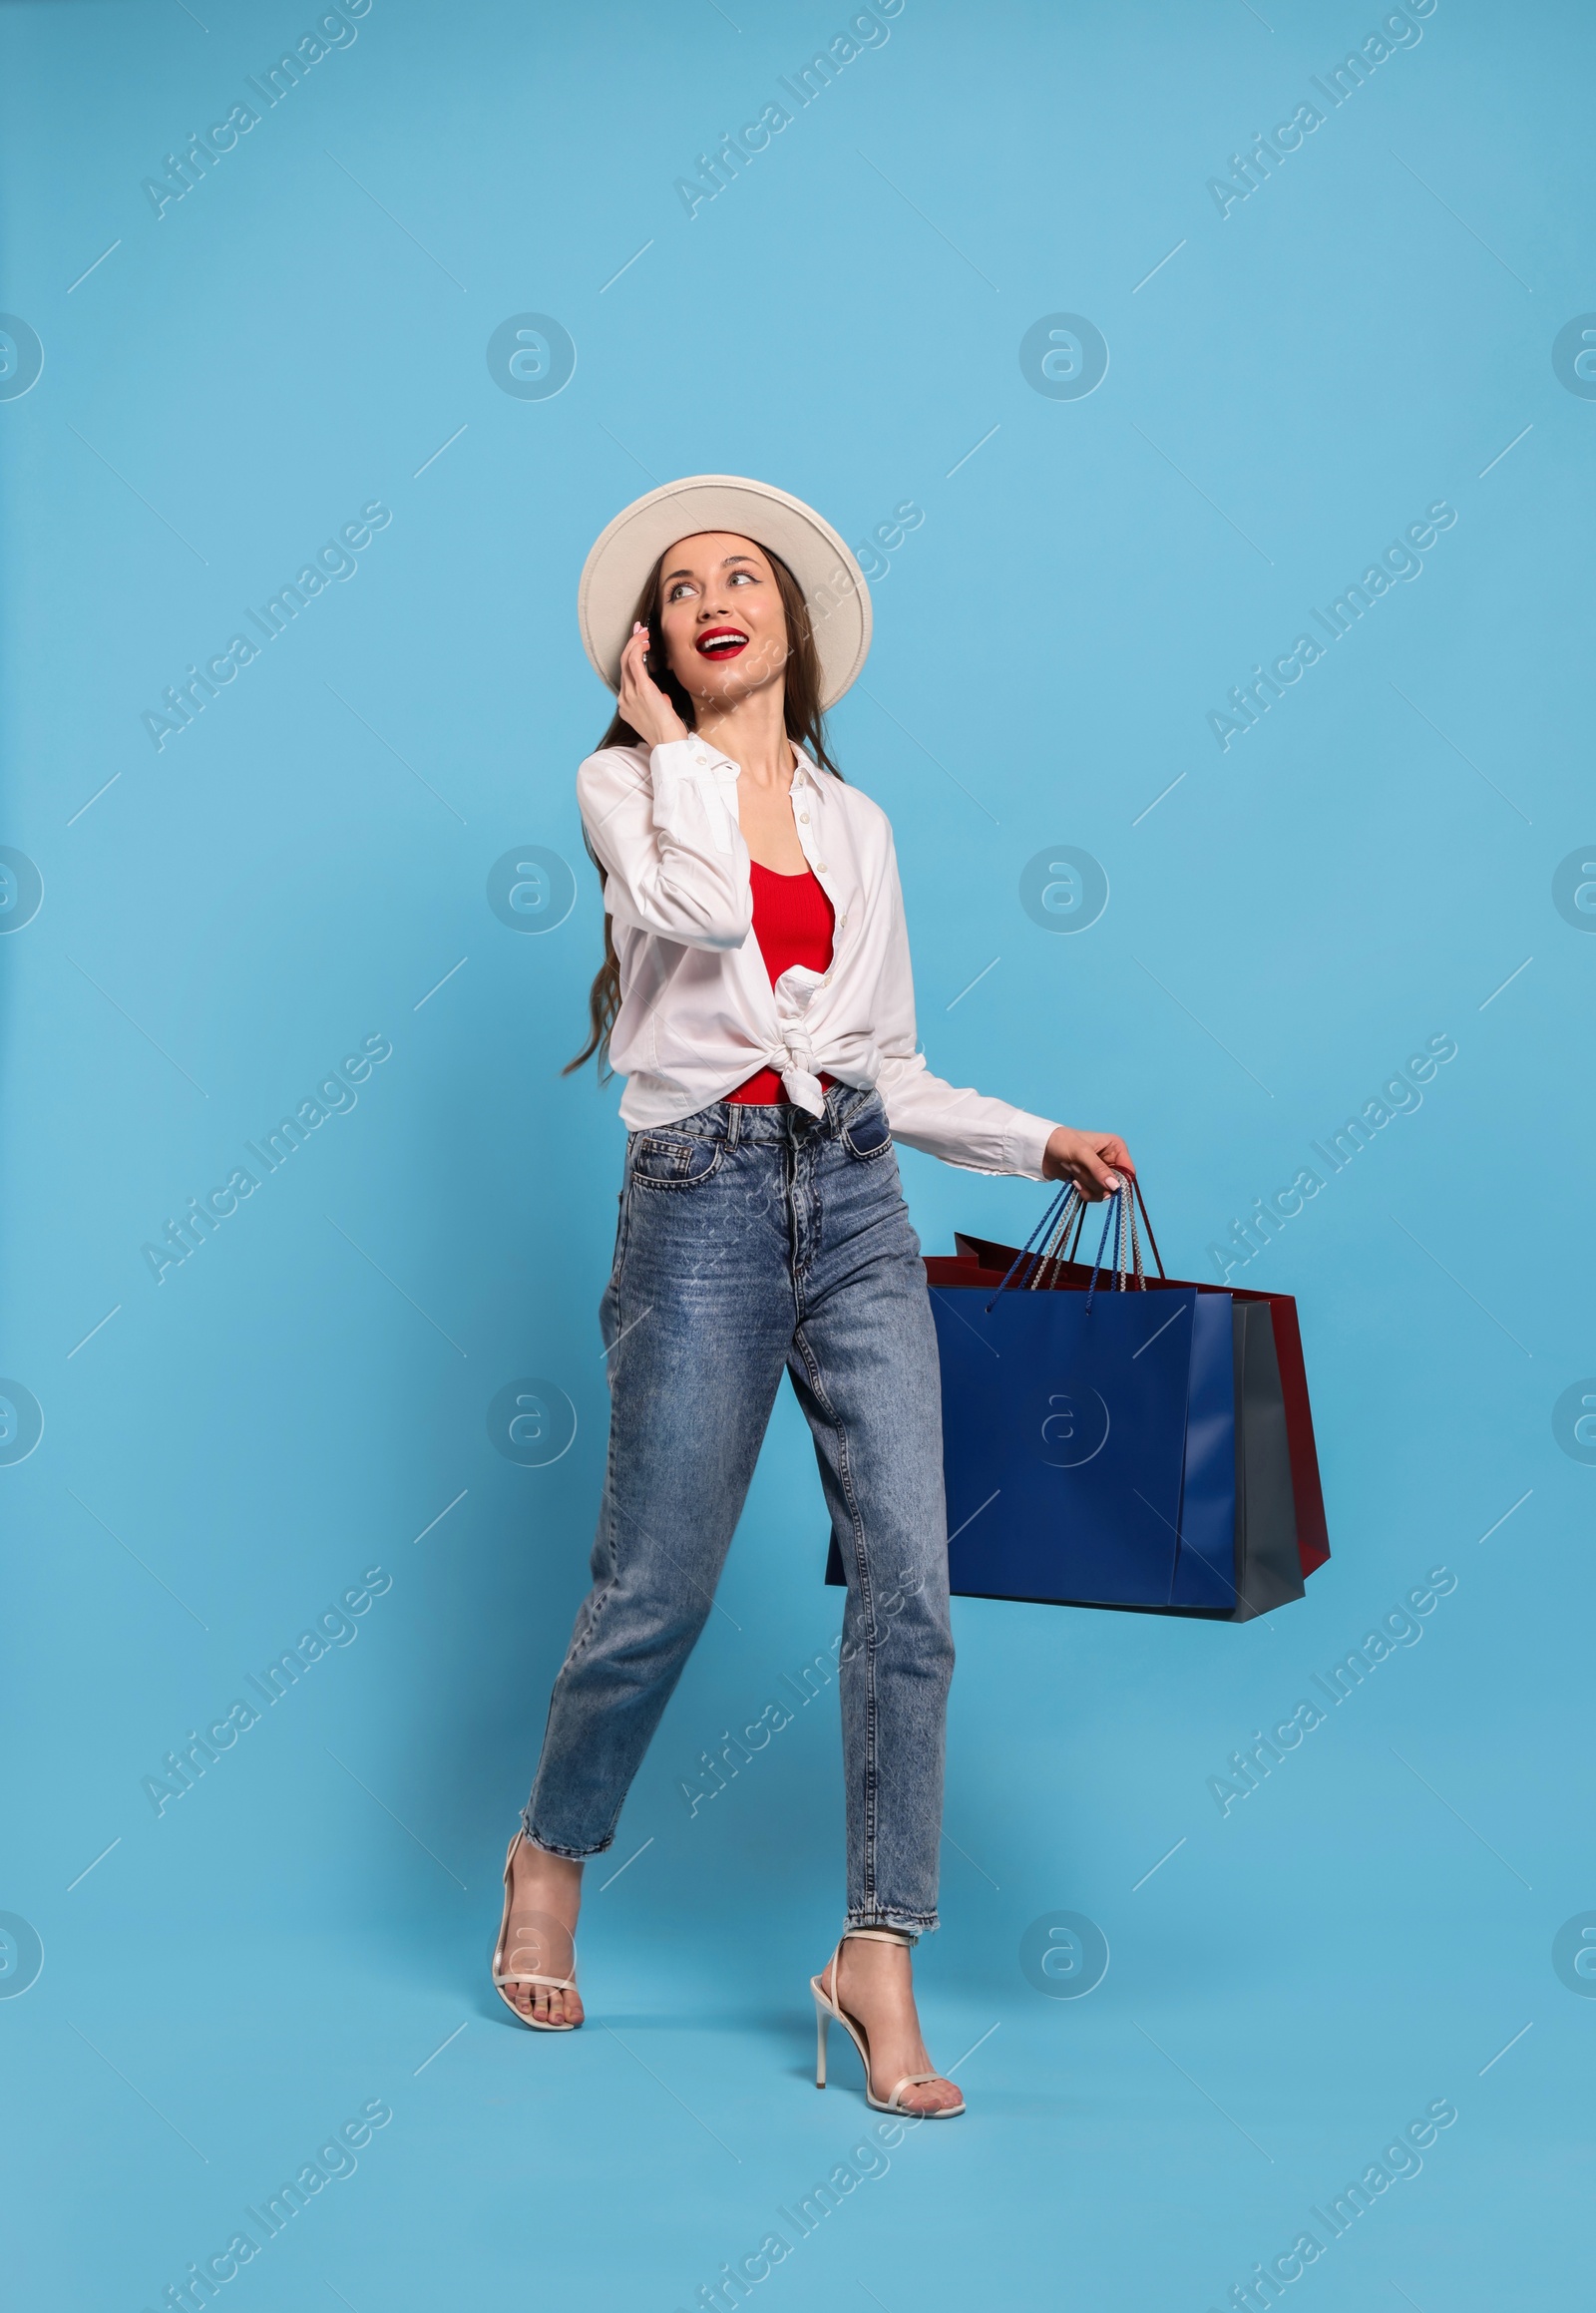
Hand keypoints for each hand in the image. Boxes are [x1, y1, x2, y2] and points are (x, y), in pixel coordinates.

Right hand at [618, 622, 689, 749]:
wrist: (669, 745)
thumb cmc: (668, 734)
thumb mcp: (660, 717)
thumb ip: (657, 704)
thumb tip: (662, 697)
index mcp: (626, 706)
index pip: (626, 676)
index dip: (631, 657)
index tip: (639, 645)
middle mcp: (624, 699)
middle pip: (623, 664)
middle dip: (631, 644)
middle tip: (640, 630)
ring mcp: (630, 694)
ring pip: (626, 660)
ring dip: (635, 643)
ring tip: (644, 632)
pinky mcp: (641, 690)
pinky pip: (634, 662)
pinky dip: (638, 648)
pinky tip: (645, 641)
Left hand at [1042, 1128, 1134, 1199]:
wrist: (1041, 1149)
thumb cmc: (1062, 1142)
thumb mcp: (1081, 1153)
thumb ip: (1099, 1169)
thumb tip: (1116, 1187)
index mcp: (1116, 1147)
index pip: (1129, 1172)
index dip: (1120, 1182)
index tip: (1105, 1186)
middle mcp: (1112, 1160)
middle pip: (1115, 1185)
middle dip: (1095, 1181)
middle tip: (1078, 1169)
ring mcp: (1101, 1173)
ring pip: (1104, 1192)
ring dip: (1087, 1184)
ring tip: (1073, 1169)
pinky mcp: (1091, 1182)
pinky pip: (1095, 1196)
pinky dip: (1083, 1191)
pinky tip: (1072, 1180)